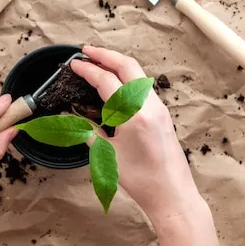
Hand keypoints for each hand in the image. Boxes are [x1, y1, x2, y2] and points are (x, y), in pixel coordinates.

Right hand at [71, 46, 201, 216]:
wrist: (173, 194)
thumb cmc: (141, 180)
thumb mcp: (107, 156)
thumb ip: (88, 132)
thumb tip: (72, 118)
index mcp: (134, 114)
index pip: (107, 81)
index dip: (88, 70)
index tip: (74, 64)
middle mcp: (149, 105)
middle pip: (127, 66)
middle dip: (105, 55)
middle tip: (87, 50)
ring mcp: (159, 108)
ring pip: (137, 74)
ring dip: (117, 64)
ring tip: (99, 62)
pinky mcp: (163, 114)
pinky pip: (142, 87)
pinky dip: (127, 78)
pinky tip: (116, 83)